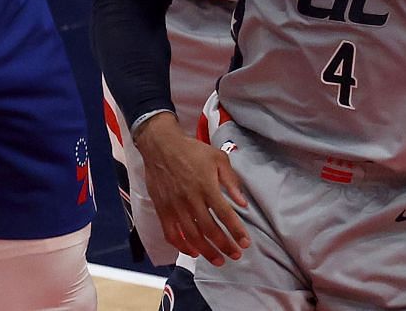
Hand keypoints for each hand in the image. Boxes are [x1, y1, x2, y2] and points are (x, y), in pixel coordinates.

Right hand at [136, 113, 249, 265]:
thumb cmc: (191, 150)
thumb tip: (243, 203)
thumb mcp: (218, 158)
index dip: (236, 231)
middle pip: (210, 230)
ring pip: (192, 236)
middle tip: (235, 255)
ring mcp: (175, 205)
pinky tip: (193, 252)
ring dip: (207, 251)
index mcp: (206, 185)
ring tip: (219, 260)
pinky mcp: (162, 209)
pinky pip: (171, 234)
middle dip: (225, 246)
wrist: (161, 145)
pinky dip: (182, 246)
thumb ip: (231, 181)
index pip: (225, 214)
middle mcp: (191, 198)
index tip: (245, 243)